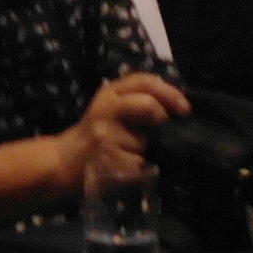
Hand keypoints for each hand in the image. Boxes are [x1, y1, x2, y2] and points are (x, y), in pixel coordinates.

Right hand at [59, 72, 189, 186]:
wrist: (66, 160)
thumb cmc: (98, 131)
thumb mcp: (113, 106)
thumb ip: (139, 98)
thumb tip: (179, 105)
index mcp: (109, 92)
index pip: (144, 81)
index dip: (170, 93)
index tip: (185, 109)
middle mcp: (105, 110)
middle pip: (147, 106)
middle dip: (163, 119)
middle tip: (167, 130)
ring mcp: (105, 136)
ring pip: (147, 141)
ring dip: (151, 151)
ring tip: (140, 154)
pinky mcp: (108, 160)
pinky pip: (140, 165)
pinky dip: (144, 170)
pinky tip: (134, 169)